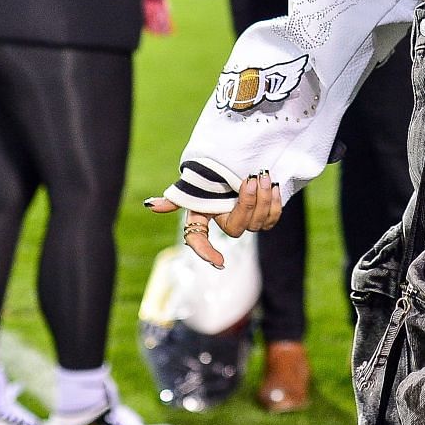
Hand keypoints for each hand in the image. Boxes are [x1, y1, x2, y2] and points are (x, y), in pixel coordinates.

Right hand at [145, 171, 284, 268]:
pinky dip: (274, 202)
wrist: (239, 162)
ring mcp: (246, 221)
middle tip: (249, 179)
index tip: (220, 262)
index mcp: (204, 216)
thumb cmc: (212, 174)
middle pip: (236, 229)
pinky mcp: (264, 217)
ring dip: (261, 199)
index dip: (207, 252)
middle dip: (246, 204)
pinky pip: (272, 219)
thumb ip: (175, 198)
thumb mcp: (194, 183)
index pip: (197, 240)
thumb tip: (150, 206)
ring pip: (257, 223)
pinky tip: (272, 185)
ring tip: (262, 175)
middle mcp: (225, 222)